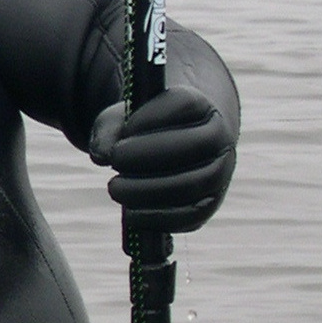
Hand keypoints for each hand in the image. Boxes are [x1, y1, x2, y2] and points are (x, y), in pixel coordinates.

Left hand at [88, 86, 235, 232]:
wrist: (180, 147)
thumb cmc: (148, 129)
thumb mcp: (125, 120)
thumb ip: (109, 128)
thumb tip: (101, 155)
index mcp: (201, 106)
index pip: (184, 106)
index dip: (152, 117)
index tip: (126, 129)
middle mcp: (219, 139)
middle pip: (192, 146)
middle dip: (148, 155)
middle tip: (115, 161)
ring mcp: (219, 173)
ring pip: (192, 183)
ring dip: (149, 189)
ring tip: (115, 187)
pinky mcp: (210, 203)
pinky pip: (191, 214)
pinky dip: (159, 216)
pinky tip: (131, 213)